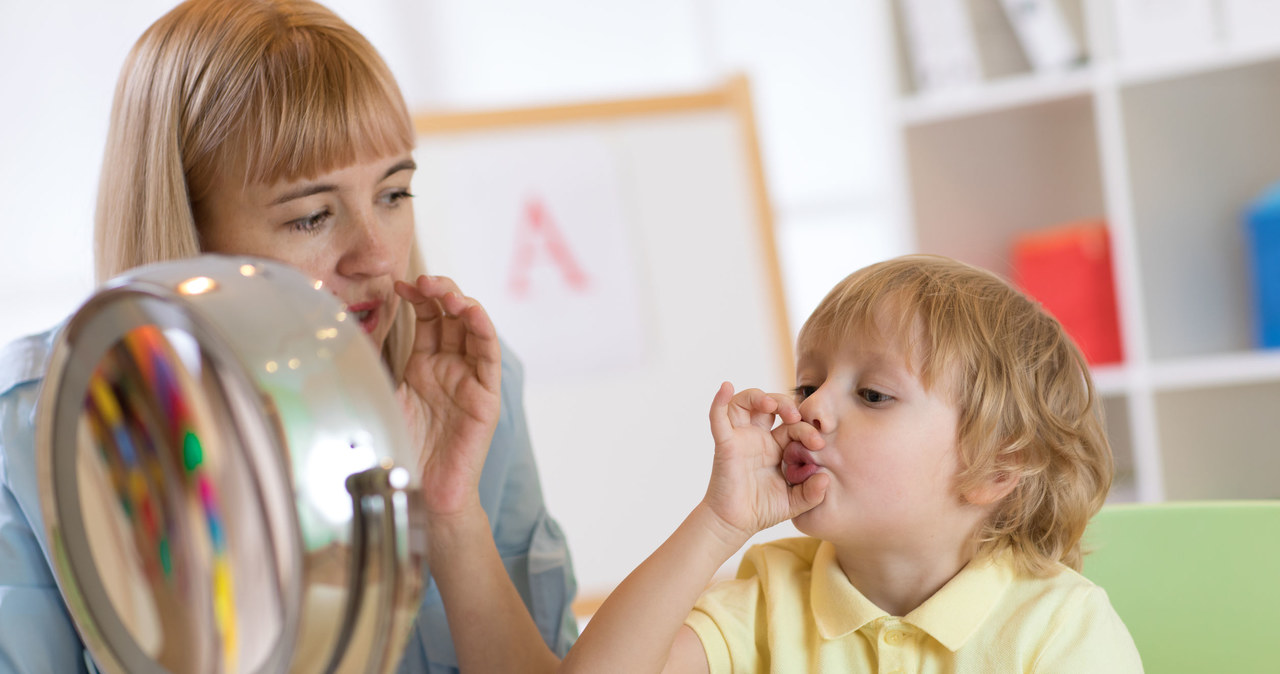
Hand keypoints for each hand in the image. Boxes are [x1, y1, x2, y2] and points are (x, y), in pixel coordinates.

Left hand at [394, 275, 501, 518]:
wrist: (417, 495)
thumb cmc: (398, 453)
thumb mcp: (377, 399)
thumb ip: (370, 369)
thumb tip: (335, 338)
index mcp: (424, 366)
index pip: (428, 319)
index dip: (417, 297)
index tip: (397, 284)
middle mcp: (449, 368)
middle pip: (452, 317)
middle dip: (439, 292)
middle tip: (421, 280)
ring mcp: (469, 380)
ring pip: (474, 329)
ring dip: (463, 303)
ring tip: (445, 291)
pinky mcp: (486, 398)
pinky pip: (490, 357)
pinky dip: (483, 329)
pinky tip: (470, 311)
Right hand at [703, 383, 827, 544]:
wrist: (734, 524)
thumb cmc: (762, 510)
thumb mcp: (795, 503)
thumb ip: (813, 493)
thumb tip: (826, 478)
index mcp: (775, 447)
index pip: (792, 425)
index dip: (807, 429)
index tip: (819, 444)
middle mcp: (757, 437)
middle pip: (770, 405)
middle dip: (786, 404)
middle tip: (796, 417)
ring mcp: (740, 438)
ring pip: (744, 402)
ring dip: (759, 396)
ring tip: (772, 406)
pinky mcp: (725, 443)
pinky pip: (718, 417)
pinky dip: (719, 400)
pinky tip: (726, 387)